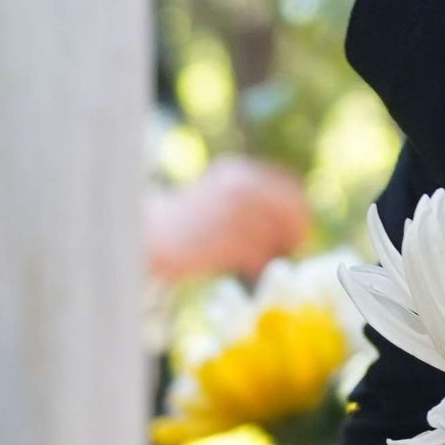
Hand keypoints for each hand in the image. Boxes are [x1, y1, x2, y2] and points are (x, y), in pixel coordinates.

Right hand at [145, 156, 313, 284]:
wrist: (144, 237)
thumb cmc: (183, 227)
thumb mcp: (218, 200)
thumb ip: (251, 206)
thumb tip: (292, 227)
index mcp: (238, 173)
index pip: (290, 188)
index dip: (299, 213)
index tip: (298, 234)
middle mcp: (238, 186)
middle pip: (289, 211)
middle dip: (294, 234)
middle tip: (289, 252)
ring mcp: (231, 212)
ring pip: (274, 236)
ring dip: (275, 253)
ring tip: (263, 264)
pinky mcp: (223, 239)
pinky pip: (257, 255)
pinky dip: (260, 266)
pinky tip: (252, 271)